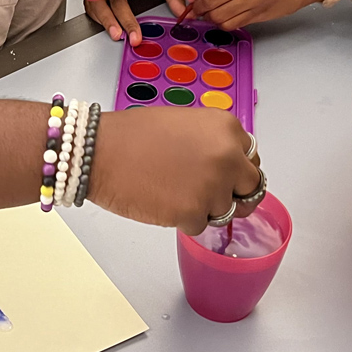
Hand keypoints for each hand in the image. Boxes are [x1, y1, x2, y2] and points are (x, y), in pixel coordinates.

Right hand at [90, 107, 261, 234]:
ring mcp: (212, 187)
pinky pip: (200, 227)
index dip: (236, 170)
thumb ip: (213, 143)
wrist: (99, 152)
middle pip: (250, 189)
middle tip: (204, 192)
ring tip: (171, 190)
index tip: (224, 176)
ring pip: (224, 211)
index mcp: (226, 128)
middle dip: (231, 193)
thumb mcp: (185, 124)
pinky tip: (161, 200)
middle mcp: (227, 156)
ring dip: (203, 207)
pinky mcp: (193, 213)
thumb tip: (229, 166)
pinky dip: (182, 220)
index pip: (252, 160)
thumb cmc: (131, 136)